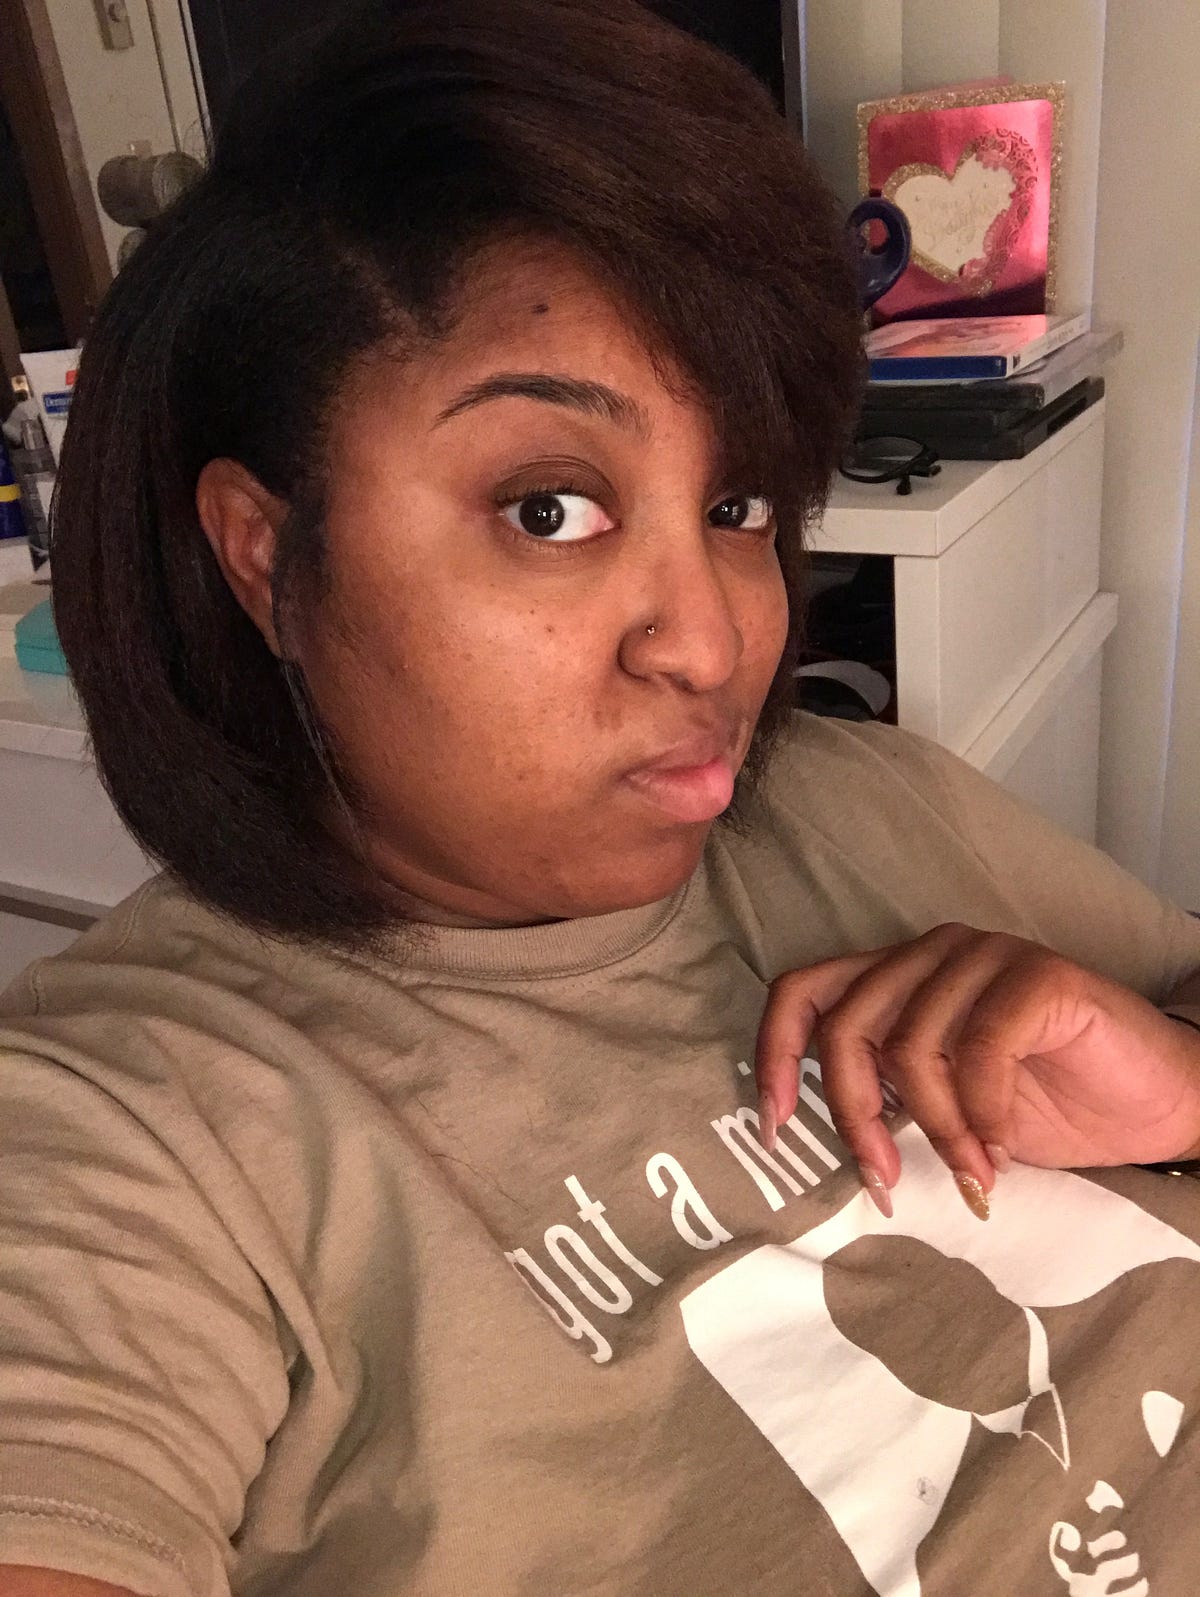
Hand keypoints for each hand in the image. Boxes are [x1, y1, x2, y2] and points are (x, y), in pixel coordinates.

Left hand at [754, 923, 1199, 1218]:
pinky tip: (1003, 1148)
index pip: (801, 991)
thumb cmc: (1046, 1107)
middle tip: (887, 1180)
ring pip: (910, 1046)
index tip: (775, 1128)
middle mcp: (930, 954)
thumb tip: (807, 1134)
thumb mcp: (940, 1107)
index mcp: (896, 977)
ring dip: (937, 1130)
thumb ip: (884, 1096)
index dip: (773, 1056)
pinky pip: (979, 1050)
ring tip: (973, 1172)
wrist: (1156, 1104)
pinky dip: (983, 1115)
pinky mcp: (1037, 974)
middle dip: (856, 1115)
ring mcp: (984, 955)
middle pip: (846, 1027)